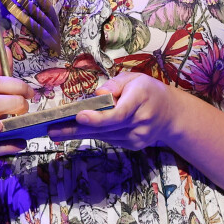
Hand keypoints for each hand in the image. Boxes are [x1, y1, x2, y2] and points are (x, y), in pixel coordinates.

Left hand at [48, 72, 176, 149]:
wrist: (170, 114)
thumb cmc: (148, 90)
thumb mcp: (133, 78)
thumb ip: (114, 84)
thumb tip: (96, 96)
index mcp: (140, 99)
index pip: (118, 114)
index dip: (98, 117)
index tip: (79, 116)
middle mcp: (139, 121)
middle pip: (105, 128)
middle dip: (76, 129)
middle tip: (52, 129)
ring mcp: (137, 137)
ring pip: (104, 135)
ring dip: (80, 132)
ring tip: (56, 130)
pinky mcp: (133, 145)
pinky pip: (109, 139)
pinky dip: (94, 133)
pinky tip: (78, 129)